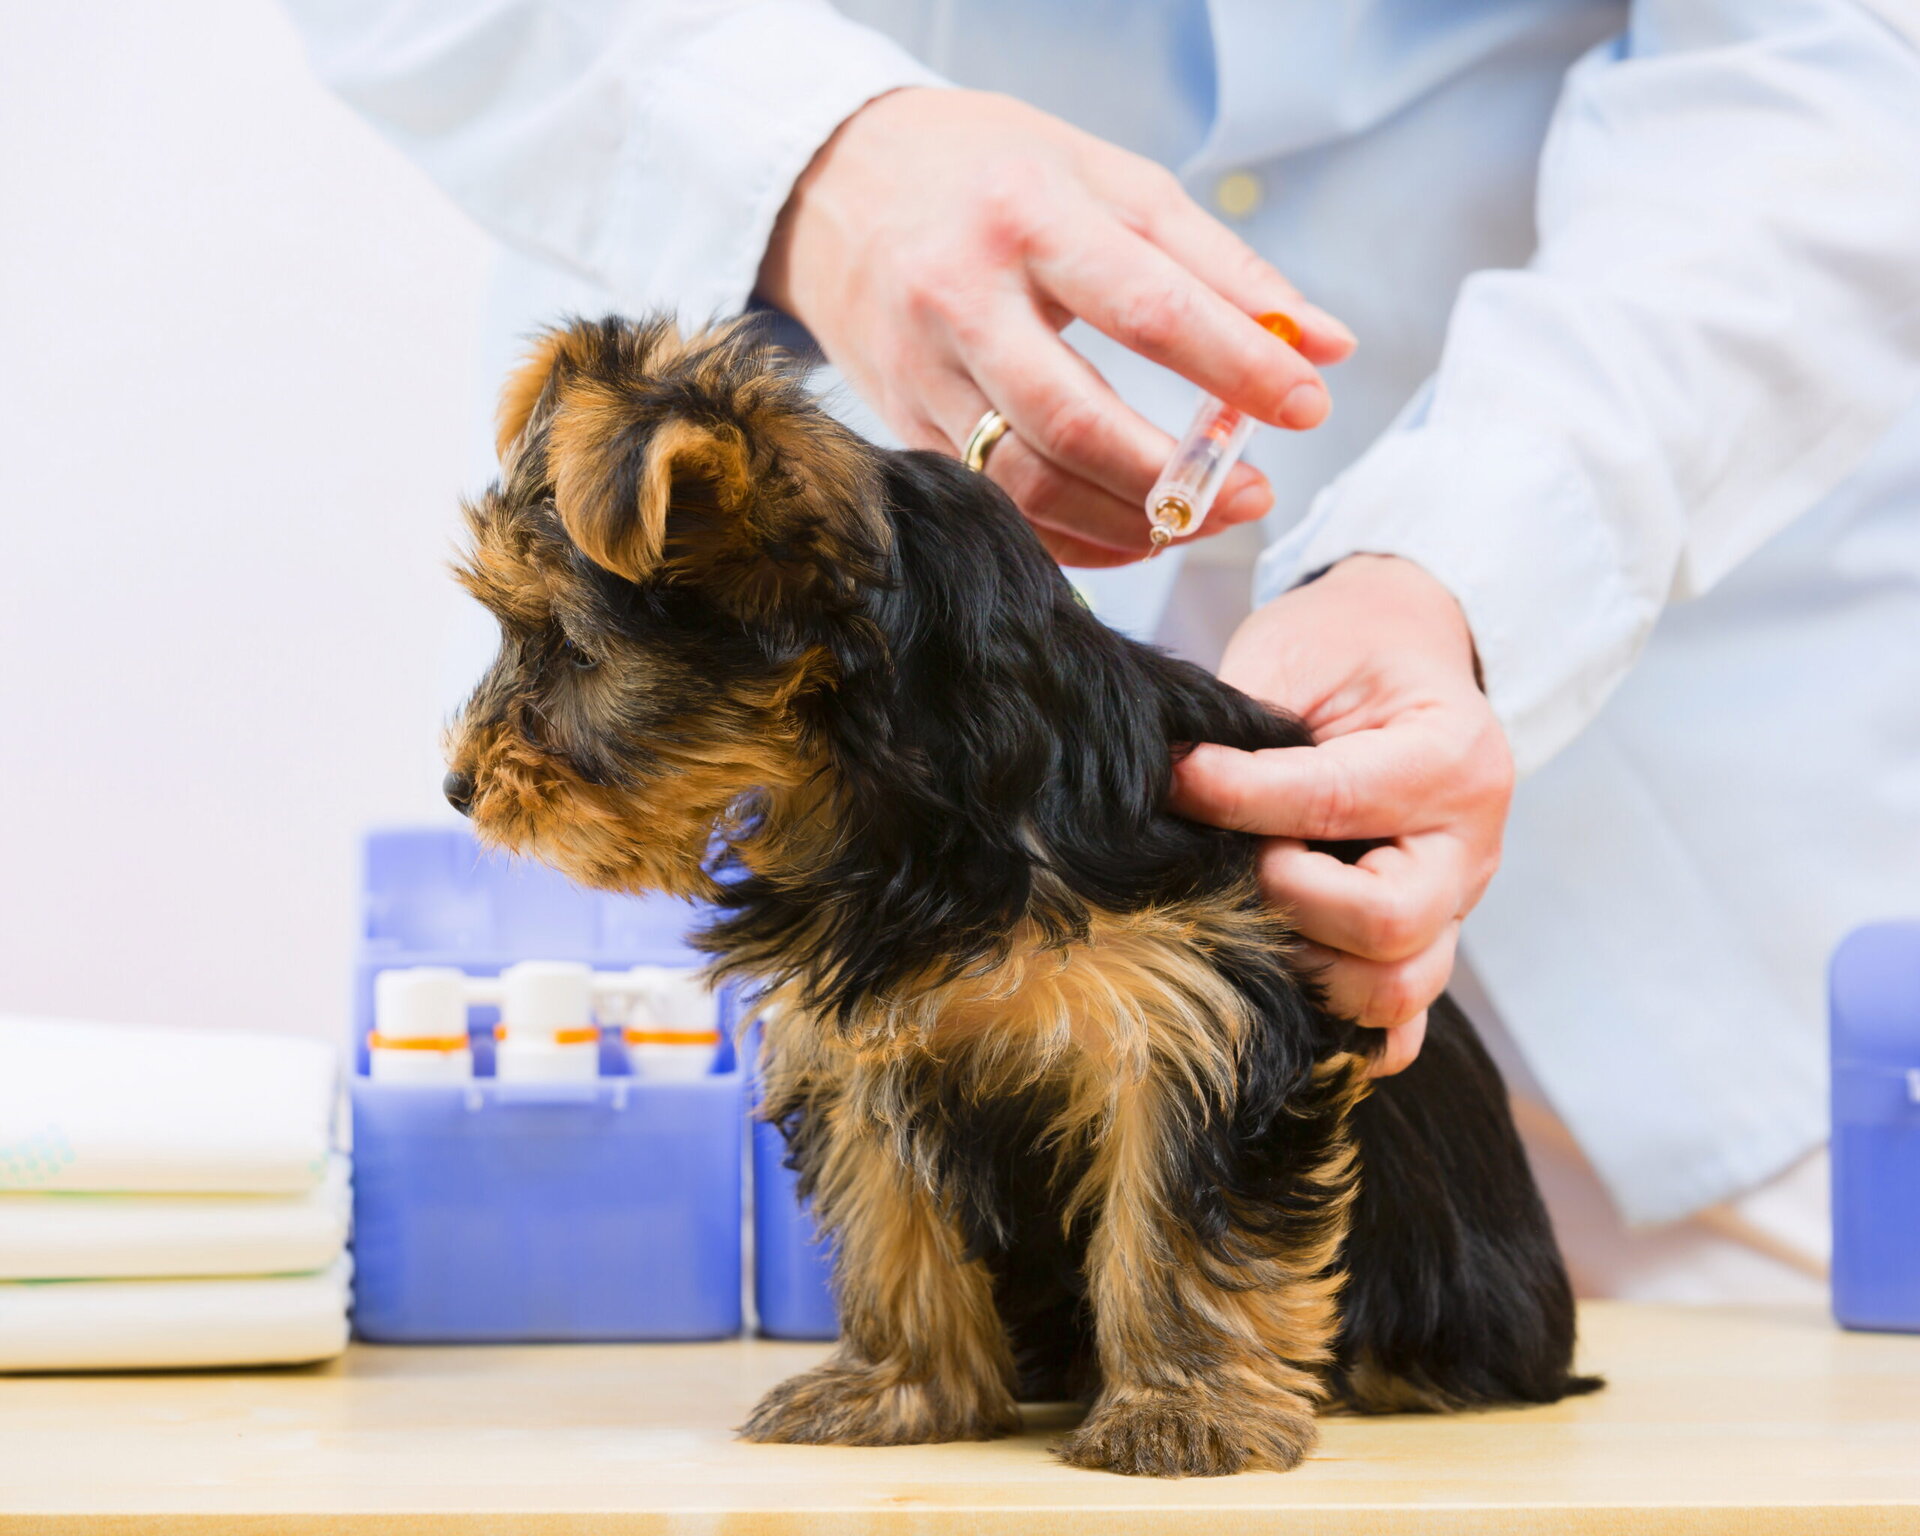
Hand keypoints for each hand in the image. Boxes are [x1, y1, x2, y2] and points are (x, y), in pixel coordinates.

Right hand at [756, 88, 1354, 565]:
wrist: (839, 184)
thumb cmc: (994, 174)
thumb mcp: (1110, 180)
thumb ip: (1221, 264)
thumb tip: (1325, 344)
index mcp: (1026, 216)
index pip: (1148, 308)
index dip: (1236, 367)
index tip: (1307, 404)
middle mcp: (961, 299)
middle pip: (1074, 419)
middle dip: (1174, 475)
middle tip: (1253, 493)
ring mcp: (922, 372)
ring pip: (1026, 482)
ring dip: (1127, 521)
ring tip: (1199, 518)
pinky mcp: (905, 424)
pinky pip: (994, 504)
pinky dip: (1072, 539)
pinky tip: (1132, 534)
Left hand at [1168, 555, 1512, 1074]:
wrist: (1404, 649)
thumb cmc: (1346, 647)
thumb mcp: (1296, 654)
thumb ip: (1246, 732)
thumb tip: (1173, 794)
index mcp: (1452, 758)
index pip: (1335, 804)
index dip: (1237, 800)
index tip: (1178, 777)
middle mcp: (1470, 847)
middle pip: (1386, 926)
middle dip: (1284, 896)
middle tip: (1235, 854)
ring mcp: (1456, 907)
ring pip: (1395, 992)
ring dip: (1306, 964)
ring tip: (1254, 903)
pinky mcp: (1430, 942)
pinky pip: (1397, 1023)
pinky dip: (1340, 1020)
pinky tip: (1284, 975)